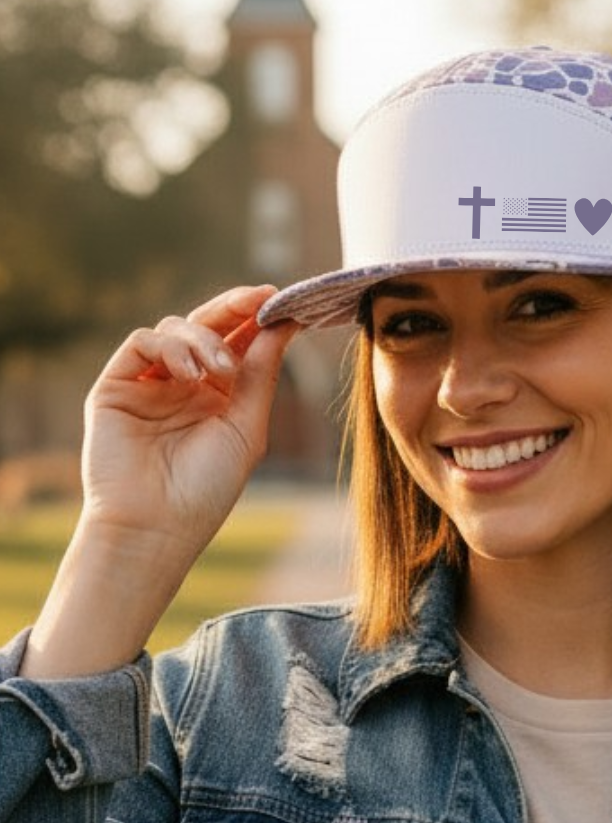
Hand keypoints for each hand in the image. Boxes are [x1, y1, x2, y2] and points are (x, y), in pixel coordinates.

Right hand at [82, 286, 296, 555]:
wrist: (156, 525)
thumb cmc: (206, 488)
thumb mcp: (246, 425)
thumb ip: (261, 373)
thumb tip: (284, 324)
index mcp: (220, 396)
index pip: (239, 344)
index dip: (258, 319)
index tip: (283, 300)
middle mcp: (184, 385)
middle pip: (208, 327)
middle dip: (235, 308)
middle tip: (260, 296)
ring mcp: (150, 383)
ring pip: (176, 328)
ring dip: (204, 339)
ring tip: (219, 370)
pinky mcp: (117, 385)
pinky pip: (142, 343)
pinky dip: (169, 347)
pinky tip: (189, 374)